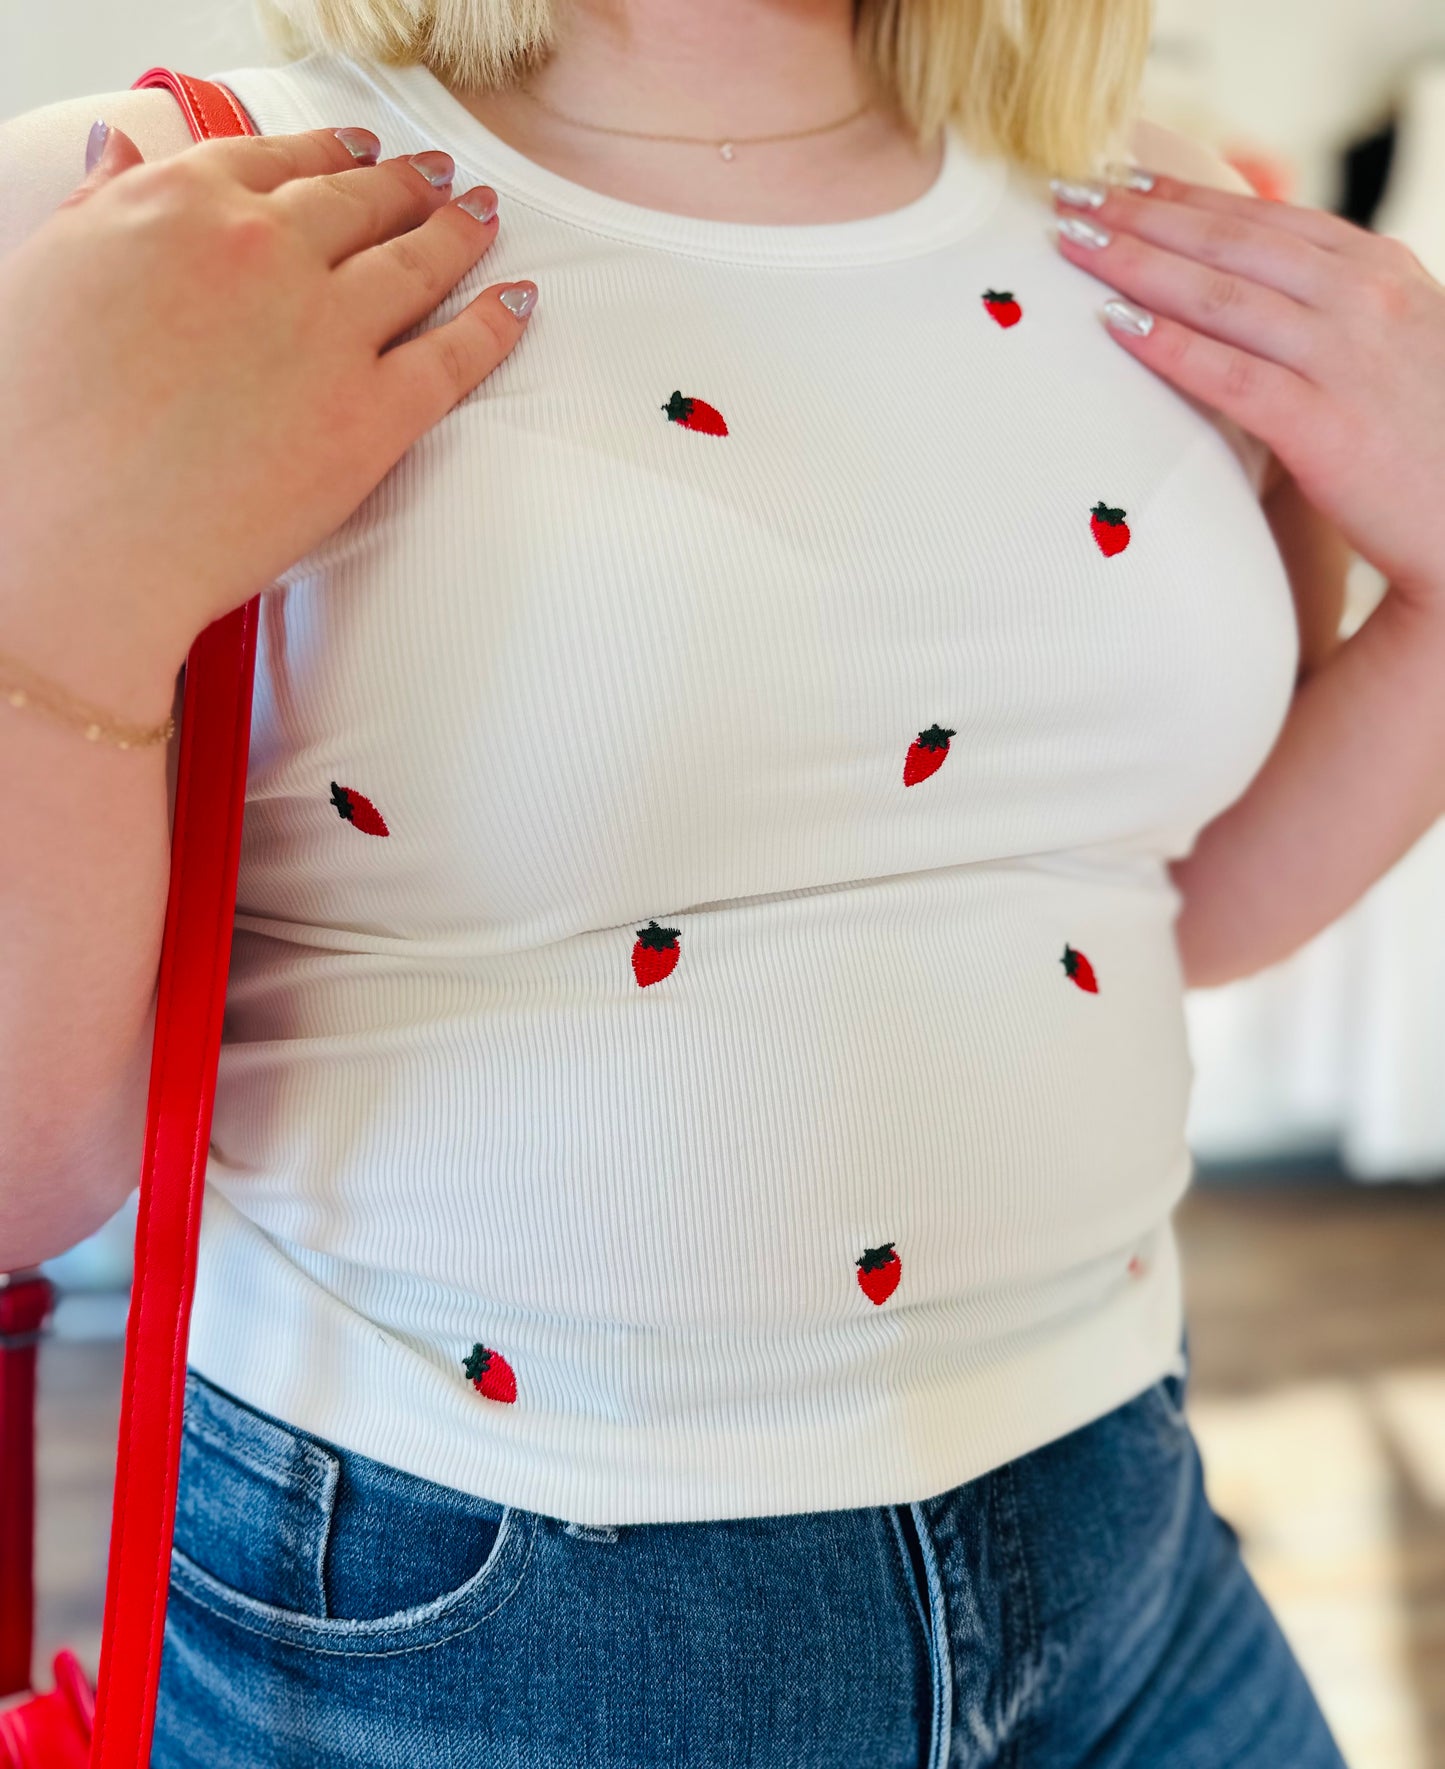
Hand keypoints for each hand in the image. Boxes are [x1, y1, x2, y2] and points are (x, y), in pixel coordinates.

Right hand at [0, 118, 536, 672]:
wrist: (76, 539)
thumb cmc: (39, 429)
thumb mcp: (46, 276)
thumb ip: (102, 209)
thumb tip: (127, 152)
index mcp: (180, 206)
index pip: (275, 161)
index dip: (328, 155)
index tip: (357, 153)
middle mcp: (265, 251)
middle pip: (359, 204)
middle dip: (405, 186)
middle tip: (439, 182)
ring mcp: (328, 330)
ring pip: (417, 263)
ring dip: (458, 234)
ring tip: (481, 222)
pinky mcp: (372, 414)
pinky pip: (456, 354)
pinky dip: (496, 323)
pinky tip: (518, 303)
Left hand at [1050, 167, 1444, 613]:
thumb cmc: (1426, 443)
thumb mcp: (1393, 346)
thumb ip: (1331, 315)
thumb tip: (1253, 301)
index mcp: (1379, 272)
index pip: (1265, 218)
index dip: (1186, 195)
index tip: (1122, 179)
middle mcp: (1363, 299)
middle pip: (1230, 242)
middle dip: (1143, 214)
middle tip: (1072, 195)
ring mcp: (1345, 357)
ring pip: (1219, 295)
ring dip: (1137, 264)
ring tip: (1074, 245)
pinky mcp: (1324, 424)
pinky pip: (1228, 373)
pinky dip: (1168, 344)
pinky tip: (1114, 323)